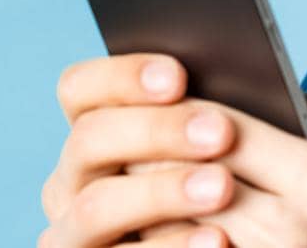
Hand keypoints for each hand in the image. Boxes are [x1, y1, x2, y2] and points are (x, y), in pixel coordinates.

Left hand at [38, 54, 306, 247]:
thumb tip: (301, 88)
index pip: (227, 129)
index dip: (186, 112)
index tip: (171, 104)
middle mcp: (290, 233)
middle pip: (185, 178)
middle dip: (152, 155)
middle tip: (133, 142)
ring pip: (169, 231)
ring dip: (144, 209)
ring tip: (132, 193)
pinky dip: (162, 247)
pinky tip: (160, 236)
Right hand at [40, 52, 236, 246]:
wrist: (236, 241)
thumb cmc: (216, 182)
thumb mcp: (204, 149)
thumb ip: (198, 120)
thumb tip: (219, 100)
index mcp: (93, 134)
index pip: (79, 88)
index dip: (122, 77)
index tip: (178, 79)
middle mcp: (70, 182)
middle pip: (89, 139)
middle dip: (155, 130)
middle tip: (221, 132)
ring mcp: (73, 235)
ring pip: (96, 205)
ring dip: (161, 191)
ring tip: (222, 187)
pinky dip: (173, 247)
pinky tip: (218, 239)